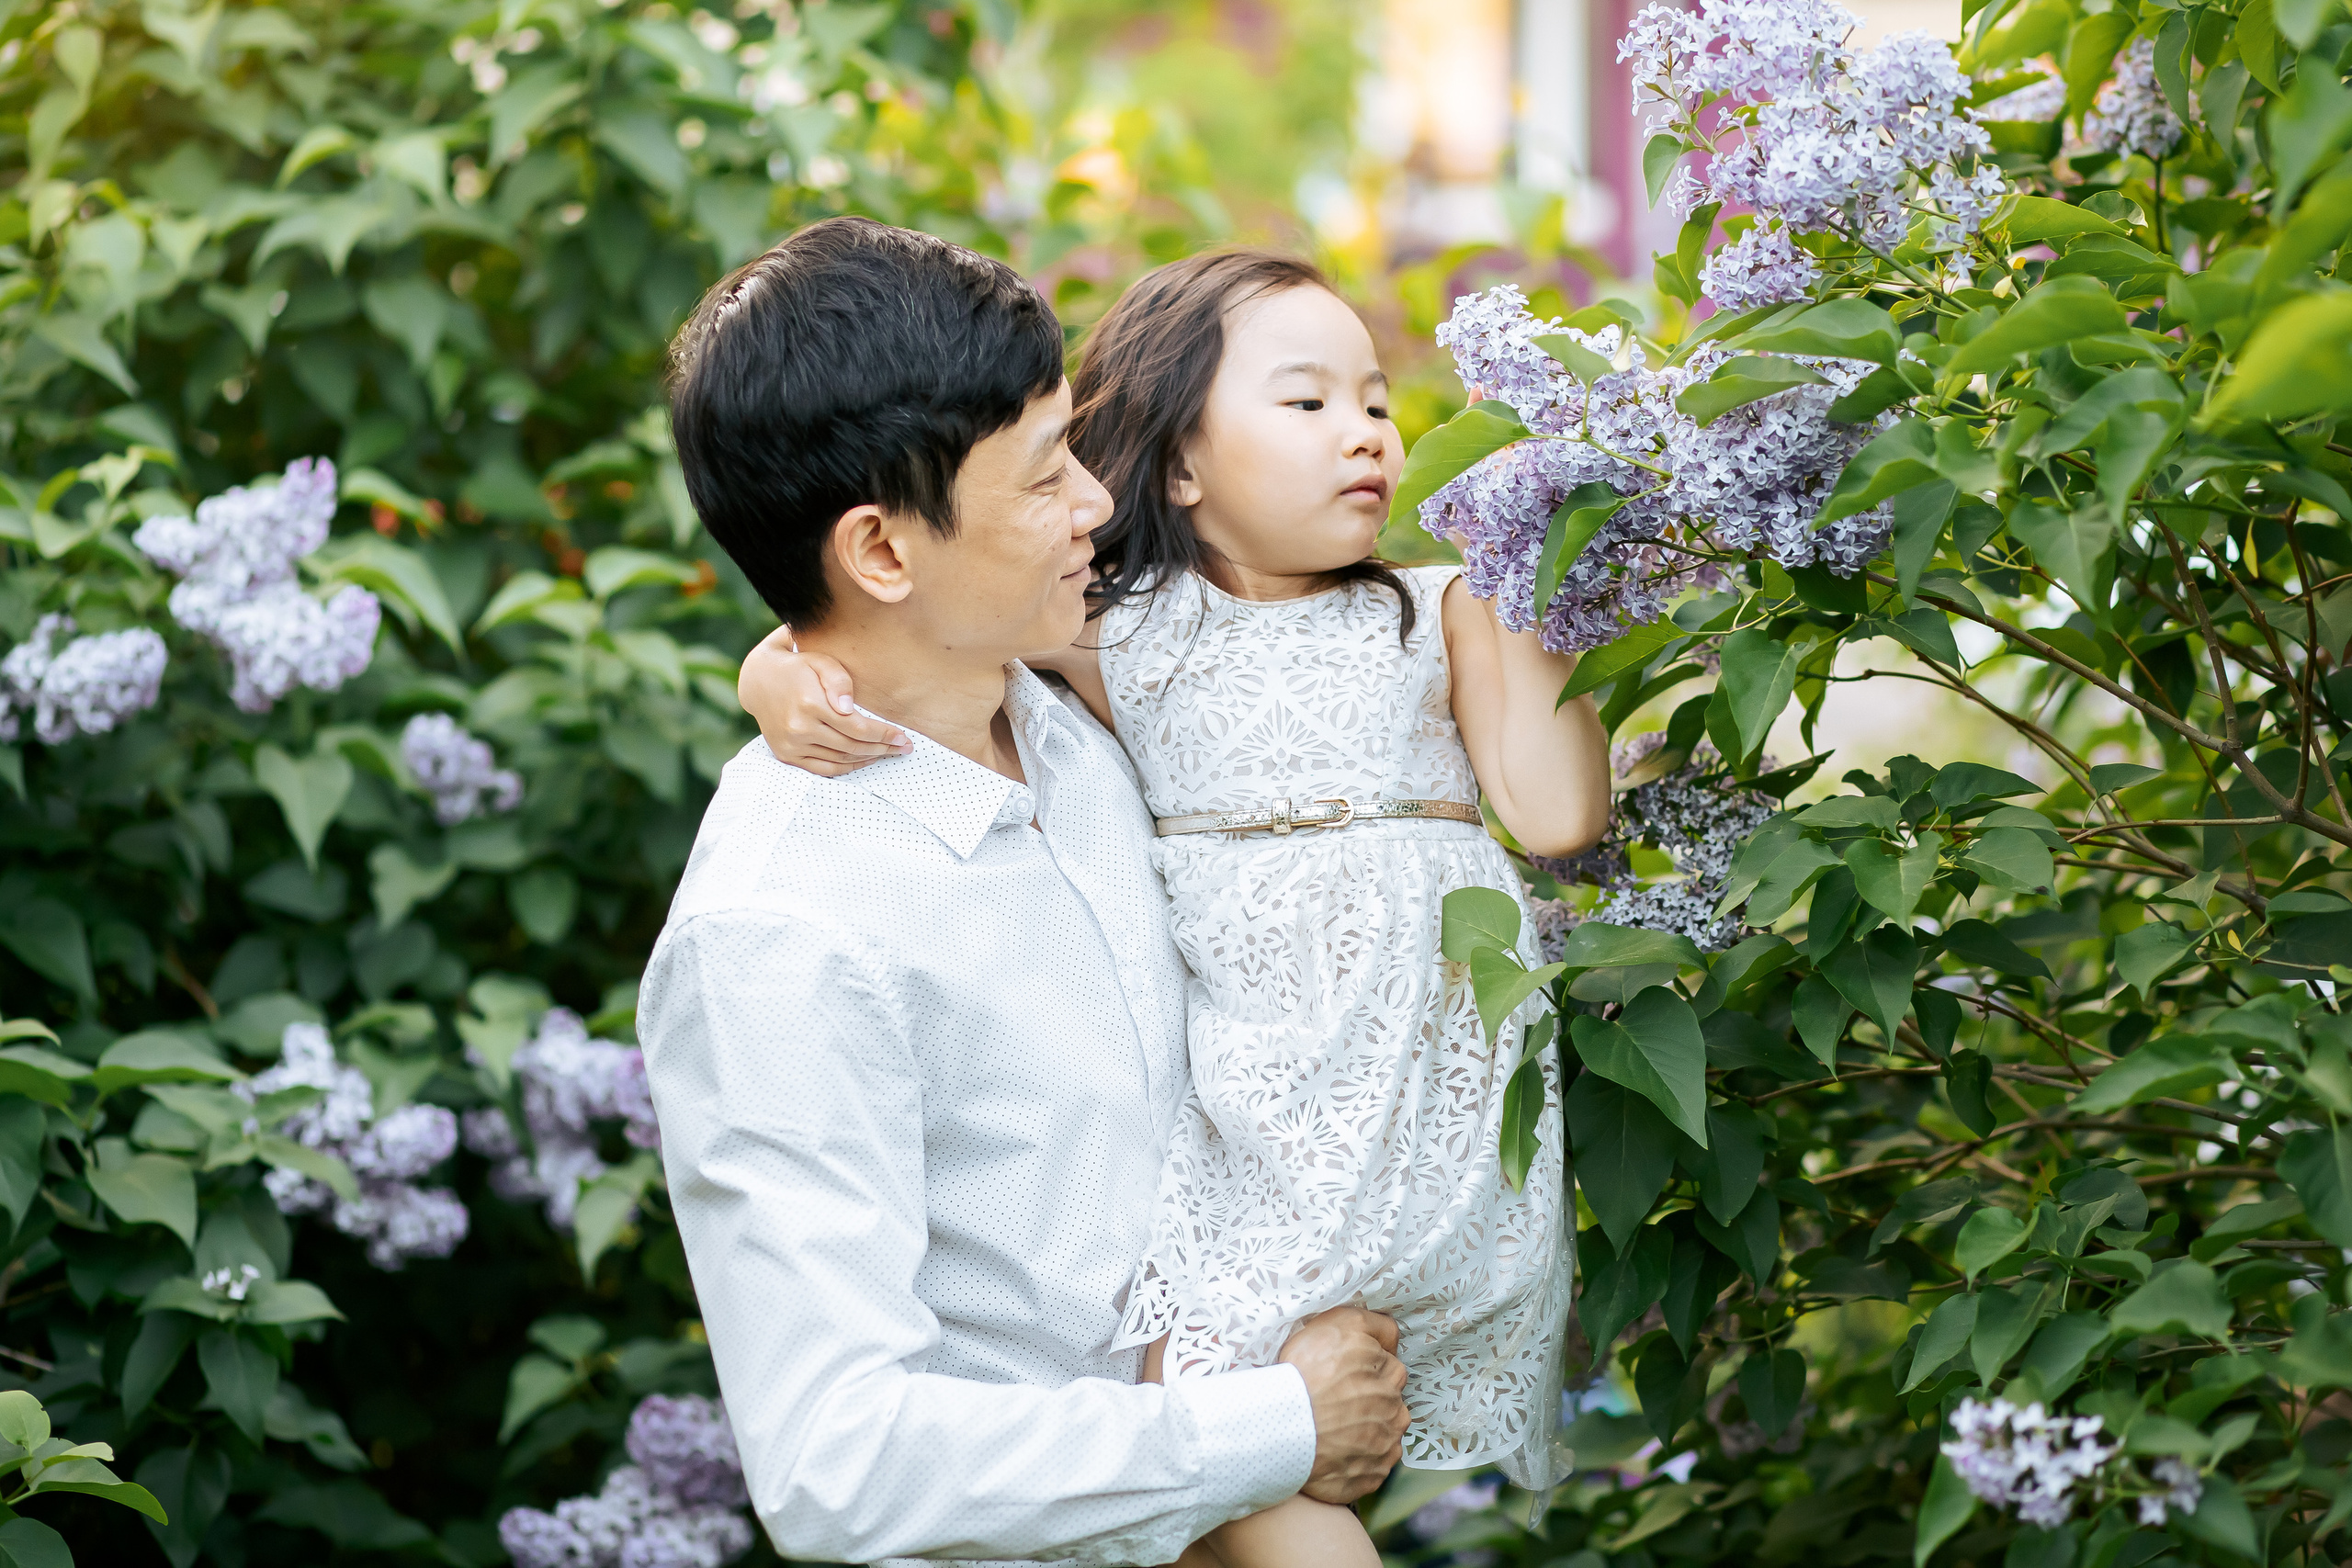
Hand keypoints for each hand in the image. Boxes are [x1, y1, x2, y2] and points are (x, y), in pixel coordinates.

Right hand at [737, 624, 909, 776]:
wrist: (758, 680)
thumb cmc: (799, 667)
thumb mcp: (820, 661)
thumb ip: (839, 680)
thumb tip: (848, 707)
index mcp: (810, 703)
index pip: (857, 727)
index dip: (884, 734)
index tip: (904, 737)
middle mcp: (799, 728)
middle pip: (852, 746)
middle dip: (883, 748)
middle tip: (904, 748)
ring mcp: (791, 745)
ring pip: (839, 760)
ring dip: (868, 759)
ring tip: (888, 753)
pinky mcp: (786, 755)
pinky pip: (822, 769)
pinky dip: (847, 768)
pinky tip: (864, 760)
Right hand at [1276, 1306, 1406, 1505]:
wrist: (1279, 1428)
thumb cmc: (1305, 1373)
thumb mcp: (1340, 1325)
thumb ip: (1376, 1325)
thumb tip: (1393, 1337)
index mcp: (1389, 1377)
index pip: (1391, 1367)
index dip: (1368, 1368)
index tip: (1346, 1374)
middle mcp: (1394, 1413)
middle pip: (1390, 1403)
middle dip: (1372, 1401)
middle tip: (1338, 1401)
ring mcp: (1383, 1449)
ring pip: (1383, 1436)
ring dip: (1368, 1433)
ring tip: (1334, 1429)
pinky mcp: (1368, 1479)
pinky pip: (1371, 1469)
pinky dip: (1358, 1463)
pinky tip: (1334, 1453)